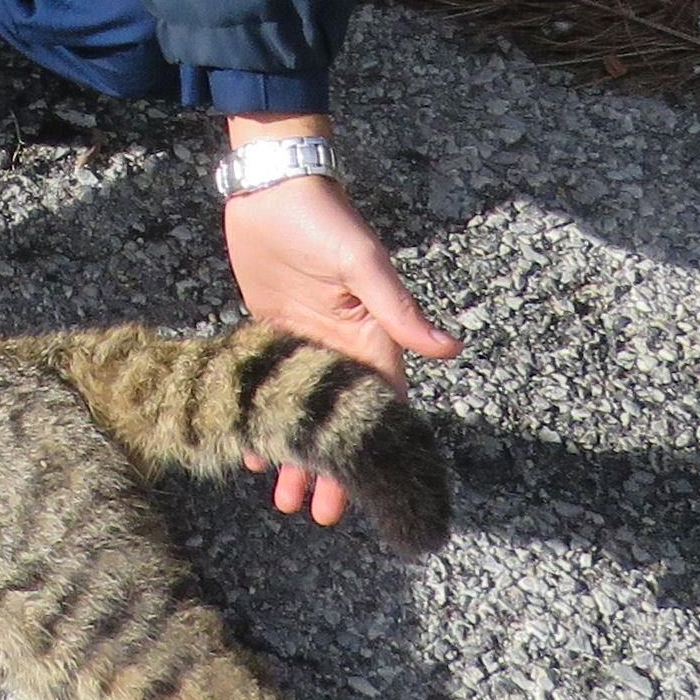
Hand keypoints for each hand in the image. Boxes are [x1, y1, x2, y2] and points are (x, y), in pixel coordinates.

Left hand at [222, 135, 458, 530]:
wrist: (270, 184)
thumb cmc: (324, 217)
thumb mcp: (362, 263)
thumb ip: (397, 309)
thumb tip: (450, 350)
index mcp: (371, 337)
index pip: (380, 407)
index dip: (373, 451)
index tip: (366, 494)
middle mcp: (340, 347)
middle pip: (337, 423)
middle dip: (330, 469)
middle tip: (319, 514)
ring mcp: (302, 344)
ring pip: (301, 415)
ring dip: (294, 456)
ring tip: (283, 501)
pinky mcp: (267, 334)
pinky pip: (267, 391)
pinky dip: (260, 422)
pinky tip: (248, 454)